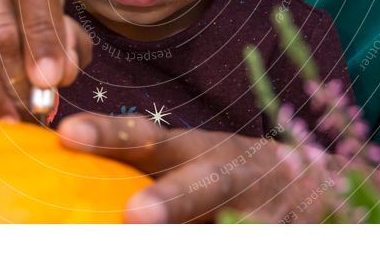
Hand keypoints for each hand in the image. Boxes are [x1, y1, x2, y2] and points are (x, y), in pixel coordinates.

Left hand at [57, 113, 338, 222]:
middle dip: (174, 197)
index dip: (110, 134)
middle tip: (138, 216)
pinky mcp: (292, 231)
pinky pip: (258, 241)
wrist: (311, 183)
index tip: (68, 135)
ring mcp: (267, 204)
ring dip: (215, 236)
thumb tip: (77, 201)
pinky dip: (242, 242)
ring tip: (159, 227)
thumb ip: (145, 174)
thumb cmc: (226, 176)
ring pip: (244, 222)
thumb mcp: (188, 164)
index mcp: (194, 150)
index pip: (146, 139)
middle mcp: (231, 170)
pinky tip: (226, 246)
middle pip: (204, 180)